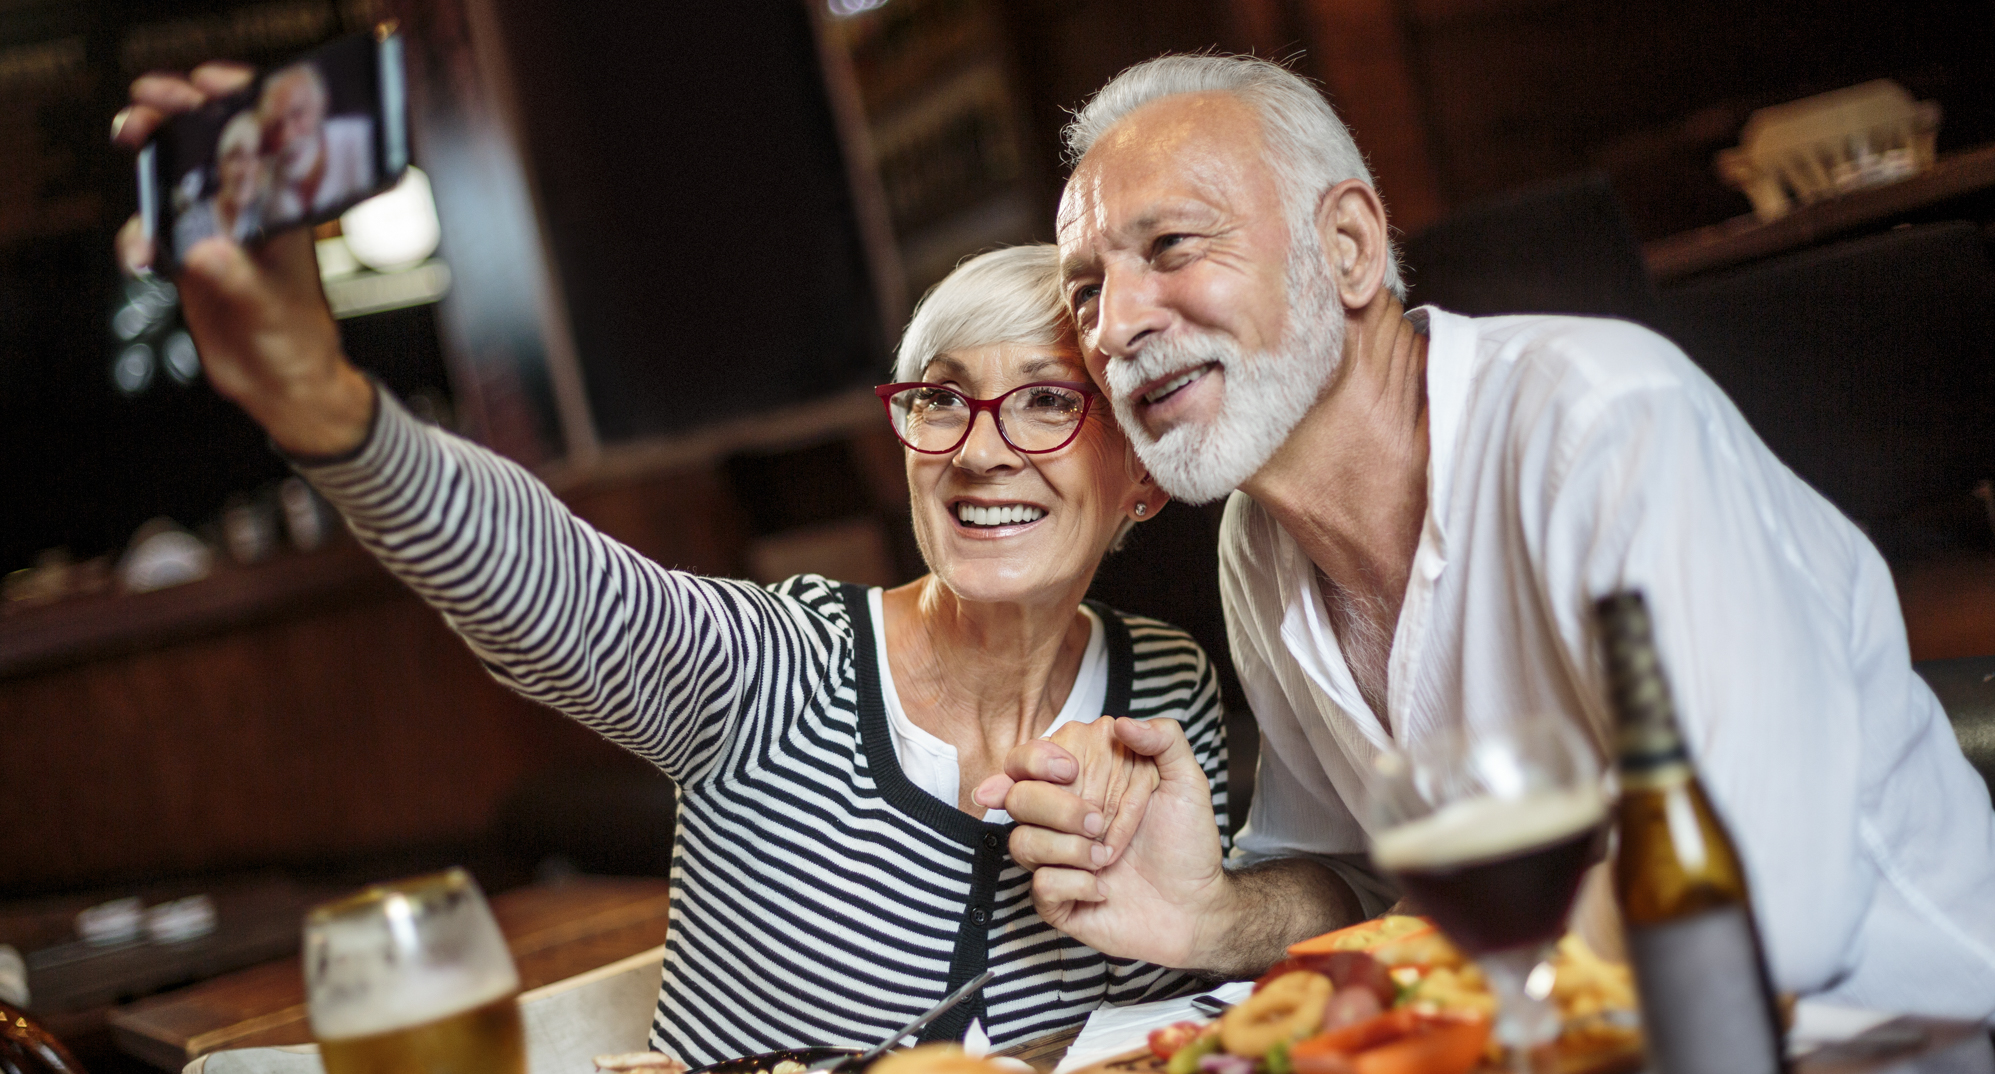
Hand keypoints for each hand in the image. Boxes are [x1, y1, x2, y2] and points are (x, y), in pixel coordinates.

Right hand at [114, 65, 372, 456]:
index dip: (239, 103)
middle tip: (146, 105)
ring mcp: (218, 232)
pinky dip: (138, 236)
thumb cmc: (296, 341)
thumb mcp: (270, 308)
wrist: (280, 384)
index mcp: (284, 214)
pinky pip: (153, 229)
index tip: (206, 85)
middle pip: (214, 149)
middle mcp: (251, 215)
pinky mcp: (191, 255)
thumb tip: (207, 251)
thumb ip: (239, 279)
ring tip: (130, 142)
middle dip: (178, 116)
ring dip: (151, 159)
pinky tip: (140, 256)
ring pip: (179, 179)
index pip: (268, 143)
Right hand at [1001, 718, 1233, 967]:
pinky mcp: (1057, 898)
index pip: (1027, 758)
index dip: (1036, 760)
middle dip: (1057, 808)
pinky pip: (1040, 886)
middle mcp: (1061, 817)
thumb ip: (1164, 739)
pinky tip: (1103, 888)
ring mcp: (1056, 858)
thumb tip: (1122, 722)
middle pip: (1016, 797)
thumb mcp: (1187, 782)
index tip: (1070, 771)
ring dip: (1069, 850)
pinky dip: (1076, 886)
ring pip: (1020, 842)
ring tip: (1107, 858)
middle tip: (1097, 822)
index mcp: (1082, 782)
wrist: (1197, 907)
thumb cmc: (1188, 844)